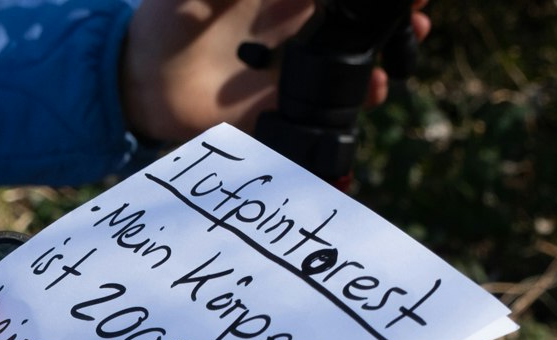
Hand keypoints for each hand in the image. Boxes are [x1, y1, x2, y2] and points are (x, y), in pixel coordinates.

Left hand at [120, 0, 429, 145]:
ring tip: (405, 48)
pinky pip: (330, 107)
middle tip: (417, 15)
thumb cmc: (162, 21)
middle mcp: (296, 26)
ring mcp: (295, 66)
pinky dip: (358, 101)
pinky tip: (373, 93)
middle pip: (358, 17)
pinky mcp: (285, 106)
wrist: (139, 85)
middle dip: (394, 15)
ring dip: (384, 54)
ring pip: (354, 59)